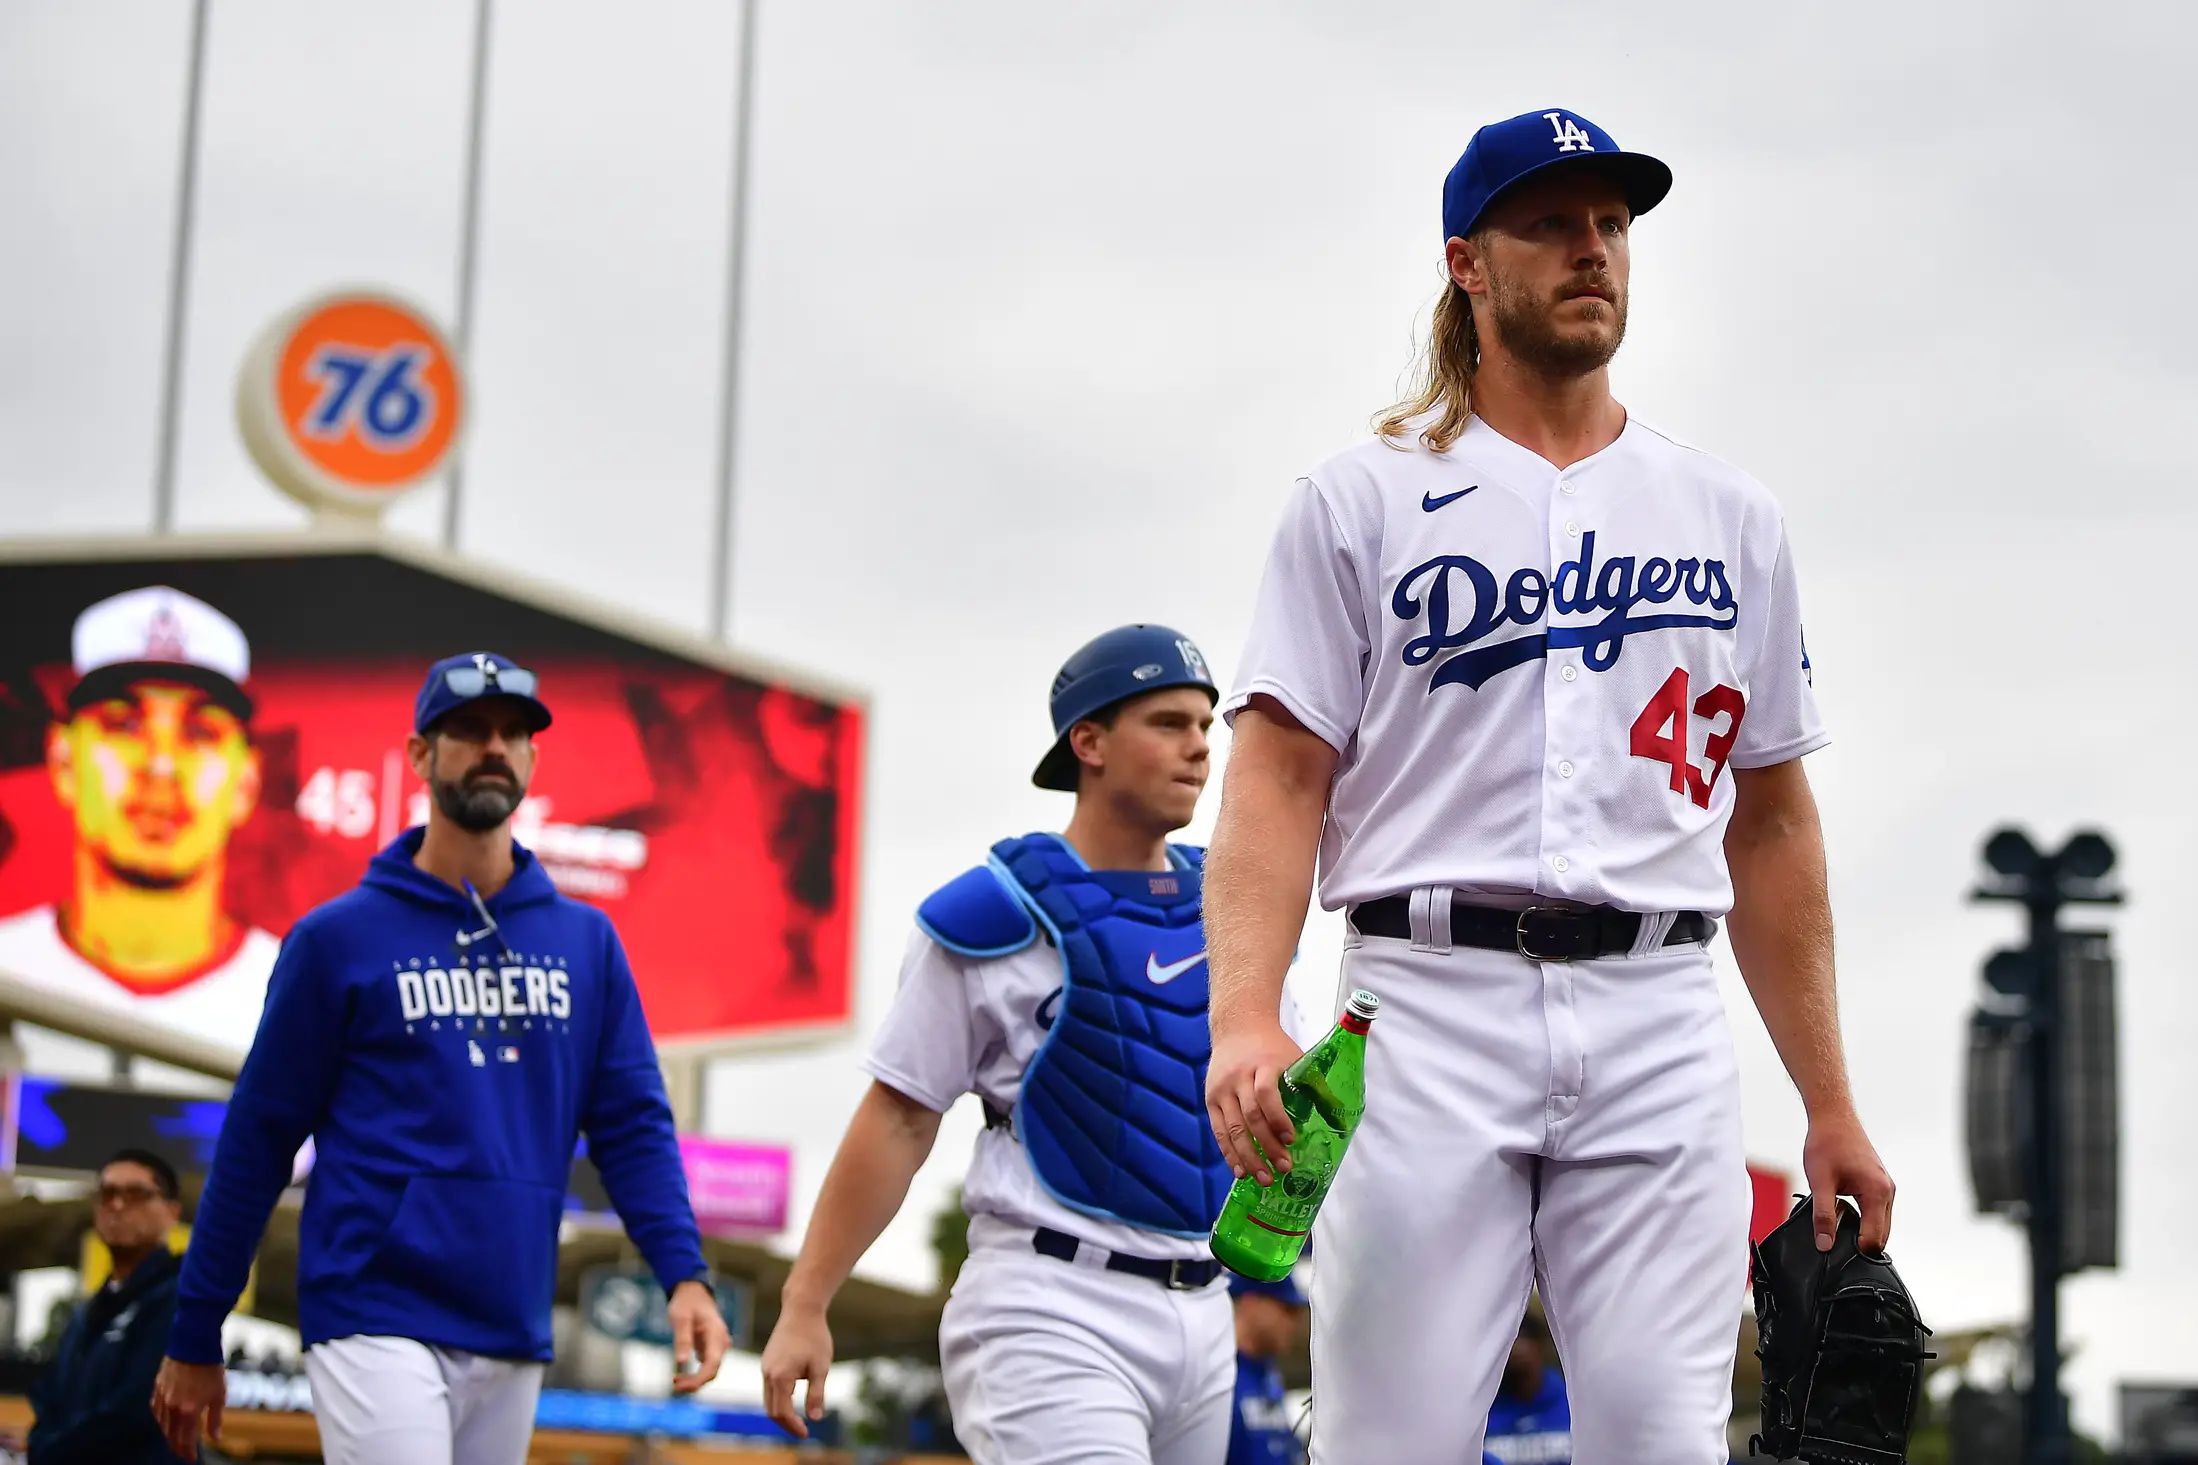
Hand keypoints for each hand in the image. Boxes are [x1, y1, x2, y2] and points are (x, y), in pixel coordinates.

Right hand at [151, 1357, 224, 1458]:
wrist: (193, 1343)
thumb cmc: (210, 1368)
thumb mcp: (219, 1394)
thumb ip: (214, 1419)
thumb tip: (215, 1439)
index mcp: (189, 1411)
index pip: (185, 1440)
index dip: (187, 1452)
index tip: (191, 1459)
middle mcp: (172, 1408)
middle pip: (171, 1436)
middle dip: (177, 1447)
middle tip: (184, 1452)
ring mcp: (162, 1399)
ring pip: (161, 1425)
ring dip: (168, 1435)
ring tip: (176, 1440)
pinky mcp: (157, 1389)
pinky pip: (155, 1411)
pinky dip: (161, 1421)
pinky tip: (166, 1422)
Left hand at [666, 1279, 730, 1393]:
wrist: (692, 1291)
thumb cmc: (686, 1303)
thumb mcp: (680, 1318)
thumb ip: (683, 1339)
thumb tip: (682, 1362)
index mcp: (716, 1334)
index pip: (712, 1365)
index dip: (698, 1380)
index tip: (680, 1386)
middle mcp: (721, 1342)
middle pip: (712, 1371)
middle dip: (694, 1383)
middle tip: (673, 1386)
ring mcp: (718, 1345)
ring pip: (710, 1370)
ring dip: (694, 1380)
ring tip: (674, 1381)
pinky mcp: (712, 1348)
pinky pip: (707, 1366)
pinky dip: (695, 1374)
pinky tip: (680, 1375)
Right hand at [760, 1300, 834, 1438]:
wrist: (801, 1309)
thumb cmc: (814, 1336)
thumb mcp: (821, 1367)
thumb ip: (816, 1394)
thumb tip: (814, 1418)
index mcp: (780, 1377)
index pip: (782, 1412)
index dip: (794, 1426)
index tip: (806, 1432)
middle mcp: (768, 1374)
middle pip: (771, 1409)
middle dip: (786, 1423)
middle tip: (803, 1430)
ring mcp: (765, 1367)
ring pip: (768, 1399)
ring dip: (781, 1412)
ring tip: (797, 1419)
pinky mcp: (767, 1361)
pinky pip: (769, 1387)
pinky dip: (778, 1399)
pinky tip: (792, 1399)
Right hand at [1205, 1020, 1303, 1185]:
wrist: (1238, 1027)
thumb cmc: (1272, 1047)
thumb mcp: (1295, 1057)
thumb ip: (1313, 1085)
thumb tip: (1339, 1117)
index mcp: (1264, 1064)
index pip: (1267, 1093)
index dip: (1278, 1119)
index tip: (1291, 1139)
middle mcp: (1239, 1077)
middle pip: (1251, 1116)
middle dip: (1267, 1146)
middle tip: (1283, 1169)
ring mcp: (1222, 1089)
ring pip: (1232, 1128)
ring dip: (1248, 1157)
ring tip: (1263, 1178)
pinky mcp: (1210, 1099)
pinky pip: (1218, 1130)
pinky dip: (1229, 1152)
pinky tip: (1240, 1170)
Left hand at [1802, 1106, 1894, 1252]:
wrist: (1833, 1118)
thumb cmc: (1827, 1144)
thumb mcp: (1819, 1182)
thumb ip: (1823, 1216)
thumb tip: (1825, 1245)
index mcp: (1877, 1193)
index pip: (1874, 1238)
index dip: (1856, 1250)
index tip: (1836, 1252)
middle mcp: (1887, 1191)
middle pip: (1881, 1235)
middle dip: (1860, 1244)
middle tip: (1834, 1243)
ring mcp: (1886, 1187)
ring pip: (1879, 1224)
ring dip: (1861, 1230)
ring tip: (1836, 1228)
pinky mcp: (1879, 1184)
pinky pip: (1876, 1211)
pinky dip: (1863, 1219)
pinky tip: (1842, 1215)